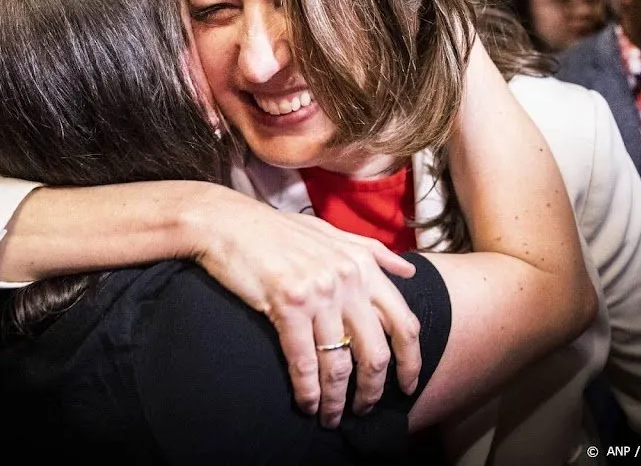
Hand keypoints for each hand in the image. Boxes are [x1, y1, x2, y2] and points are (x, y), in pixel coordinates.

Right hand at [189, 191, 421, 428]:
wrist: (230, 222)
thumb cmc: (279, 230)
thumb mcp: (332, 233)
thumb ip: (373, 252)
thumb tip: (409, 272)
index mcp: (363, 265)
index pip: (403, 322)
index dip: (411, 361)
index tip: (407, 386)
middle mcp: (348, 280)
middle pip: (375, 352)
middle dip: (372, 390)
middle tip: (364, 410)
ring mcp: (319, 293)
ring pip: (339, 363)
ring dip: (336, 399)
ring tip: (331, 417)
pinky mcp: (287, 306)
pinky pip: (305, 361)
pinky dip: (307, 391)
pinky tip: (306, 405)